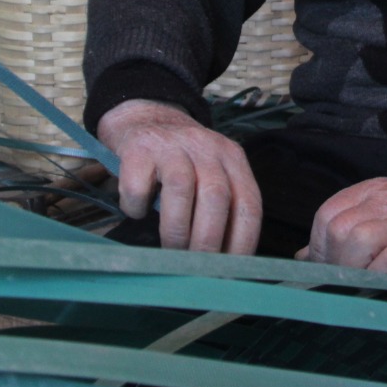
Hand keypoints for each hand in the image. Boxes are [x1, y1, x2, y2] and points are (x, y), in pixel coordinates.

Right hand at [96, 99, 261, 254]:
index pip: (248, 203)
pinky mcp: (138, 149)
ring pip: (181, 190)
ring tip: (170, 251)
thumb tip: (225, 263)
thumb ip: (222, 206)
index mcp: (232, 157)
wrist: (143, 115)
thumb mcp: (211, 171)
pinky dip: (138, 208)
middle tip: (197, 269)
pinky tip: (138, 213)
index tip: (231, 271)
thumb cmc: (181, 158)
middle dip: (208, 242)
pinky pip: (139, 186)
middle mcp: (206, 148)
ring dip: (176, 231)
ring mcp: (171, 146)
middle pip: (216, 198)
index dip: (243, 242)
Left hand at [295, 177, 386, 285]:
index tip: (328, 267)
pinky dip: (378, 277)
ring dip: (352, 269)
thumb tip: (303, 256)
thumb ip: (347, 231)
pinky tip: (383, 285)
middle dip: (332, 260)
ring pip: (356, 240)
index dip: (319, 246)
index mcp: (373, 190)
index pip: (326, 214)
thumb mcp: (384, 219)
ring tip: (364, 283)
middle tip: (346, 278)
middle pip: (336, 228)